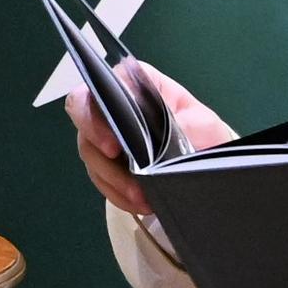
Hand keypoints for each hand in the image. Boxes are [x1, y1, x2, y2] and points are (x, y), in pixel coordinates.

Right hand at [68, 55, 230, 219]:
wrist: (203, 158)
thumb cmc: (200, 131)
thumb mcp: (203, 124)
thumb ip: (186, 125)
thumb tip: (169, 137)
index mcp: (135, 84)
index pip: (104, 86)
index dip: (100, 112)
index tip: (114, 143)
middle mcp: (112, 106)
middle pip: (84, 117)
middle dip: (98, 146)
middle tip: (122, 169)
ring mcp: (104, 135)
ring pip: (90, 154)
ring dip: (113, 179)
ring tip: (140, 196)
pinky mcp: (105, 163)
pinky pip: (100, 179)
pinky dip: (117, 194)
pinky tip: (138, 203)